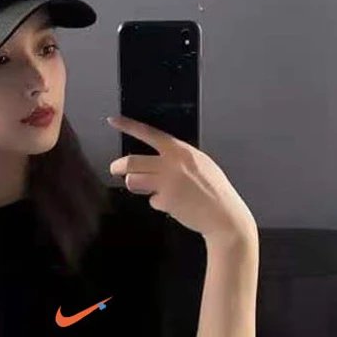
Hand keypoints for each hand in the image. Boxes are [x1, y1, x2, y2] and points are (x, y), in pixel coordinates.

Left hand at [106, 114, 256, 242]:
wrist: (224, 215)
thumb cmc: (214, 189)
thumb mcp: (200, 163)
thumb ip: (177, 159)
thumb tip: (157, 161)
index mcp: (180, 150)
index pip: (149, 133)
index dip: (128, 126)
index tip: (112, 121)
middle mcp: (171, 163)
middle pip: (132, 161)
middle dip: (118, 167)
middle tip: (115, 169)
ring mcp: (167, 182)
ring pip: (133, 181)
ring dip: (136, 185)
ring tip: (147, 188)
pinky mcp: (165, 200)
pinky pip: (152, 200)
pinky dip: (159, 203)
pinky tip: (174, 205)